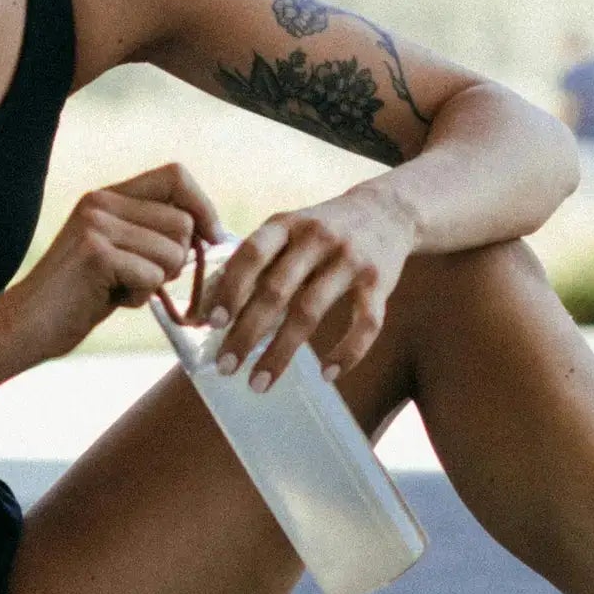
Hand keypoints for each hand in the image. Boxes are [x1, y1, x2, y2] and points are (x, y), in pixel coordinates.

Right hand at [6, 163, 225, 363]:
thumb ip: (150, 234)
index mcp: (107, 196)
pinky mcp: (96, 255)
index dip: (203, 206)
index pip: (175, 176)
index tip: (211, 237)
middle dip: (177, 260)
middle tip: (142, 280)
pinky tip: (109, 300)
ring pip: (172, 253)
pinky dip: (139, 298)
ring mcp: (97, 226)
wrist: (24, 325)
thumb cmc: (77, 297)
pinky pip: (152, 277)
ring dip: (156, 282)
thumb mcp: (115, 253)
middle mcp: (101, 202)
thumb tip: (209, 231)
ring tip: (119, 289)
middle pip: (183, 223)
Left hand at [196, 183, 415, 390]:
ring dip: (281, 353)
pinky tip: (328, 375)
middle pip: (276, 290)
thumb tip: (206, 310)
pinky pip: (366, 323)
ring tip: (259, 383)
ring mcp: (350, 259)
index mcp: (286, 224)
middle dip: (246, 333)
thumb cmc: (319, 230)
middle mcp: (317, 238)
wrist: (387, 210)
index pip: (251, 254)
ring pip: (311, 311)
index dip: (230, 288)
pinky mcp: (381, 281)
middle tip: (225, 367)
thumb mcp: (285, 231)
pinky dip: (347, 352)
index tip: (211, 323)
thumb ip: (251, 263)